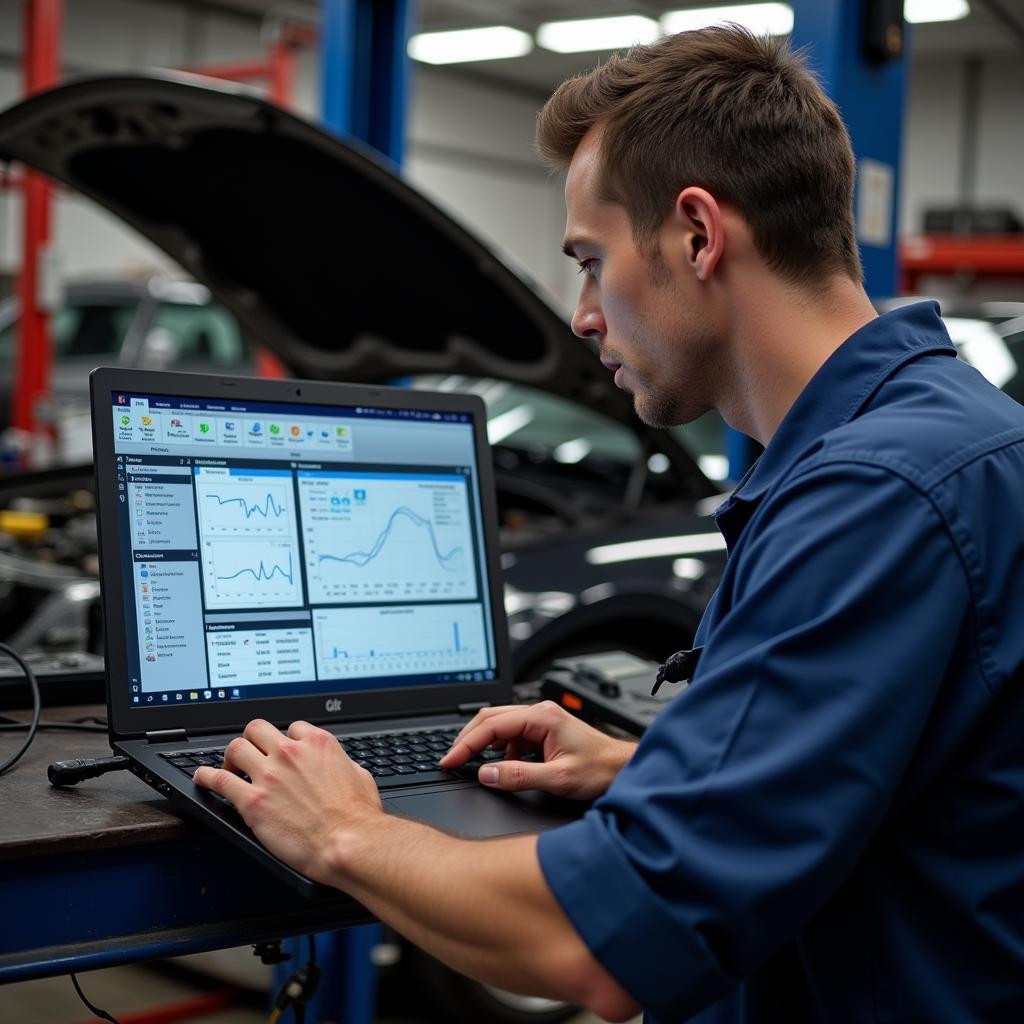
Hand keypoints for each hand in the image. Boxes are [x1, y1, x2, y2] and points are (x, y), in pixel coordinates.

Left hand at [193, 718, 381, 884]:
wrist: (347, 843)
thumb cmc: (358, 817)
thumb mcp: (359, 775)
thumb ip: (342, 763)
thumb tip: (338, 765)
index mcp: (318, 744)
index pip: (292, 728)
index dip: (285, 741)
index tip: (281, 753)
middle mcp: (290, 753)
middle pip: (257, 729)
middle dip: (253, 740)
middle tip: (251, 755)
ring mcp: (269, 775)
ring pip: (235, 748)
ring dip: (231, 757)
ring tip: (229, 769)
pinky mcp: (252, 801)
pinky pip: (218, 780)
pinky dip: (206, 776)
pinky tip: (202, 778)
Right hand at [439, 701, 635, 800]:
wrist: (624, 769)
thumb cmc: (600, 769)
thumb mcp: (558, 778)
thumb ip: (519, 776)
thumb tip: (486, 774)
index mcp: (541, 717)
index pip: (492, 726)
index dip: (466, 744)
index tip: (449, 760)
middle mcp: (540, 714)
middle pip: (491, 719)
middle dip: (468, 740)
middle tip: (450, 760)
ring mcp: (541, 722)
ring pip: (500, 727)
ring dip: (483, 744)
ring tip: (468, 763)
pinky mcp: (543, 732)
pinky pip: (512, 737)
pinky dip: (499, 750)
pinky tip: (500, 765)